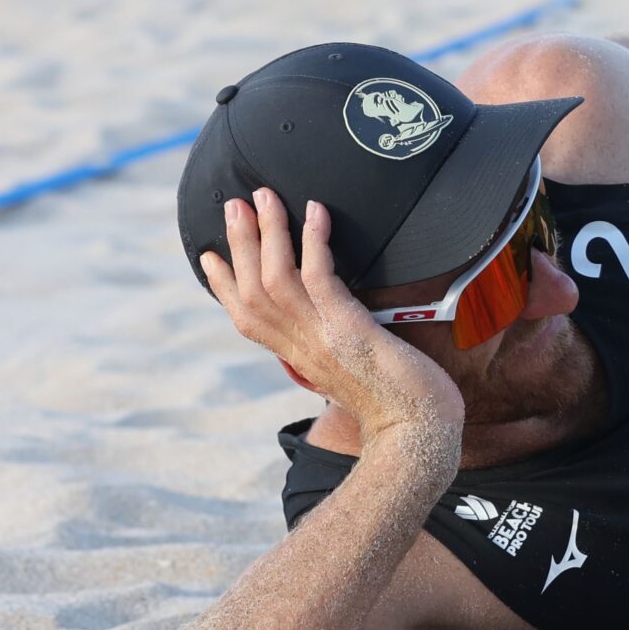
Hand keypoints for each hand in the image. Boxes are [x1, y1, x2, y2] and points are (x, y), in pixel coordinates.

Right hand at [200, 188, 464, 454]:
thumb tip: (340, 329)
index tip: (210, 256)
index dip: (224, 286)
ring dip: (268, 232)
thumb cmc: (397, 402)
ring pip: (276, 278)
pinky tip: (315, 212)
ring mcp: (321, 338)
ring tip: (264, 196)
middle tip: (235, 204)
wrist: (417, 433)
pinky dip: (314, 242)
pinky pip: (320, 279)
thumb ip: (336, 348)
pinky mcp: (348, 329)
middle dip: (240, 244)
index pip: (246, 319)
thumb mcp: (354, 372)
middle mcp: (300, 347)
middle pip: (251, 290)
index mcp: (297, 357)